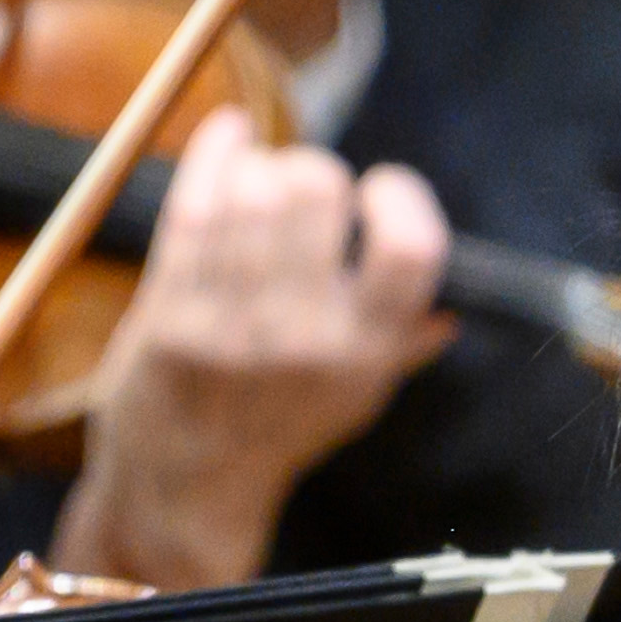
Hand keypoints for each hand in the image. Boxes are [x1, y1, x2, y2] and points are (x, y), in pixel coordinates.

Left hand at [55, 110, 452, 590]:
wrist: (190, 481)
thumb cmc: (282, 426)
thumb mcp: (359, 394)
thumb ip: (402, 342)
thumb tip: (450, 304)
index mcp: (368, 351)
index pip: (410, 247)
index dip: (399, 195)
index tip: (379, 191)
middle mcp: (305, 335)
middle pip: (317, 188)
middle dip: (312, 169)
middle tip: (304, 188)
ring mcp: (232, 322)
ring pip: (250, 187)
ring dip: (259, 167)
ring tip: (258, 183)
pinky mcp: (170, 309)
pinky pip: (193, 204)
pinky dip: (214, 155)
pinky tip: (229, 139)